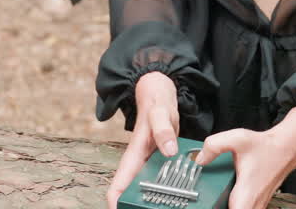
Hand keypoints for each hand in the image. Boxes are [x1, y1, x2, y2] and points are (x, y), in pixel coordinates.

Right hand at [107, 71, 179, 208]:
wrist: (160, 98)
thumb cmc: (156, 105)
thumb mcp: (160, 114)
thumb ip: (163, 130)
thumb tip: (169, 151)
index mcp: (132, 156)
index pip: (117, 187)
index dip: (116, 204)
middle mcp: (138, 164)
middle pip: (131, 194)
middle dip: (135, 205)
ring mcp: (148, 165)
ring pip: (146, 190)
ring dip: (151, 201)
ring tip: (166, 208)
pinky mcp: (160, 163)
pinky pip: (161, 182)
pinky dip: (166, 191)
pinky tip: (179, 198)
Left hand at [194, 107, 295, 208]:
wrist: (285, 147)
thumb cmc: (265, 147)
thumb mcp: (238, 139)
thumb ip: (214, 145)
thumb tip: (200, 158)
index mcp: (246, 194)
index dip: (217, 208)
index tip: (211, 203)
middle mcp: (253, 203)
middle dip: (218, 205)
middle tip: (211, 197)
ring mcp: (257, 205)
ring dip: (228, 204)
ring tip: (217, 196)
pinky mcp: (258, 203)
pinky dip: (236, 204)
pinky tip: (229, 195)